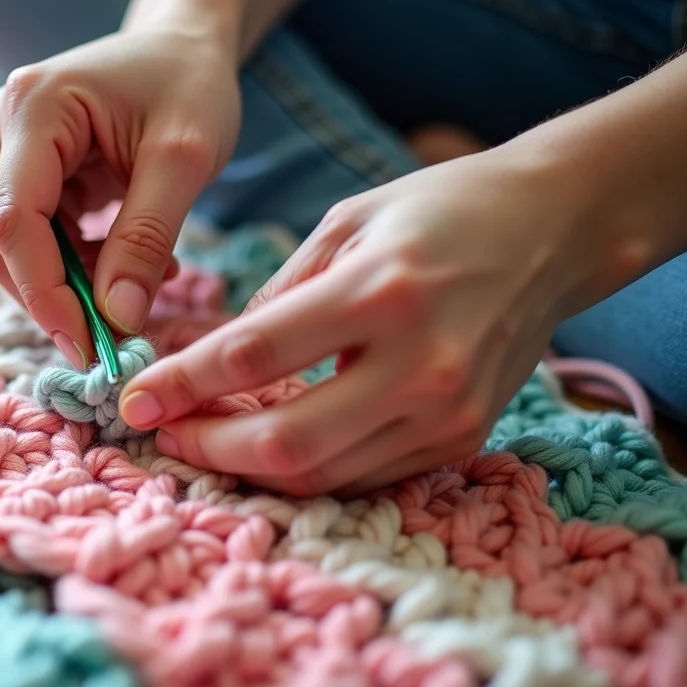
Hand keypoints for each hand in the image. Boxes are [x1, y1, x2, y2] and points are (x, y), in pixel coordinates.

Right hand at [0, 27, 241, 366]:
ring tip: (149, 279)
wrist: (184, 45)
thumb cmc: (189, 83)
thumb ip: (147, 239)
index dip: (44, 294)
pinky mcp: (23, 172)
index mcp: (33, 108)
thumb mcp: (185, 159)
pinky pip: (38, 241)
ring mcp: (5, 149)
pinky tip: (135, 264)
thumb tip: (119, 319)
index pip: (13, 221)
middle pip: (3, 242)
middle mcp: (0, 126)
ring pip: (16, 250)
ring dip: (74, 285)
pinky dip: (81, 268)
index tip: (88, 347)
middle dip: (57, 299)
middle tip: (119, 338)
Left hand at [118, 147, 613, 495]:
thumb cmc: (440, 210)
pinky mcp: (463, 435)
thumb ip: (278, 293)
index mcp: (377, 290)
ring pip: (323, 473)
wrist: (552, 229)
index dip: (181, 383)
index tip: (133, 396)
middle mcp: (417, 362)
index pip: (252, 356)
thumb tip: (211, 355)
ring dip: (249, 468)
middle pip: (285, 441)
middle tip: (163, 430)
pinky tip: (267, 445)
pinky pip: (364, 475)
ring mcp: (446, 409)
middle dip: (207, 446)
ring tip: (204, 440)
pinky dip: (306, 469)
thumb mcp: (346, 222)